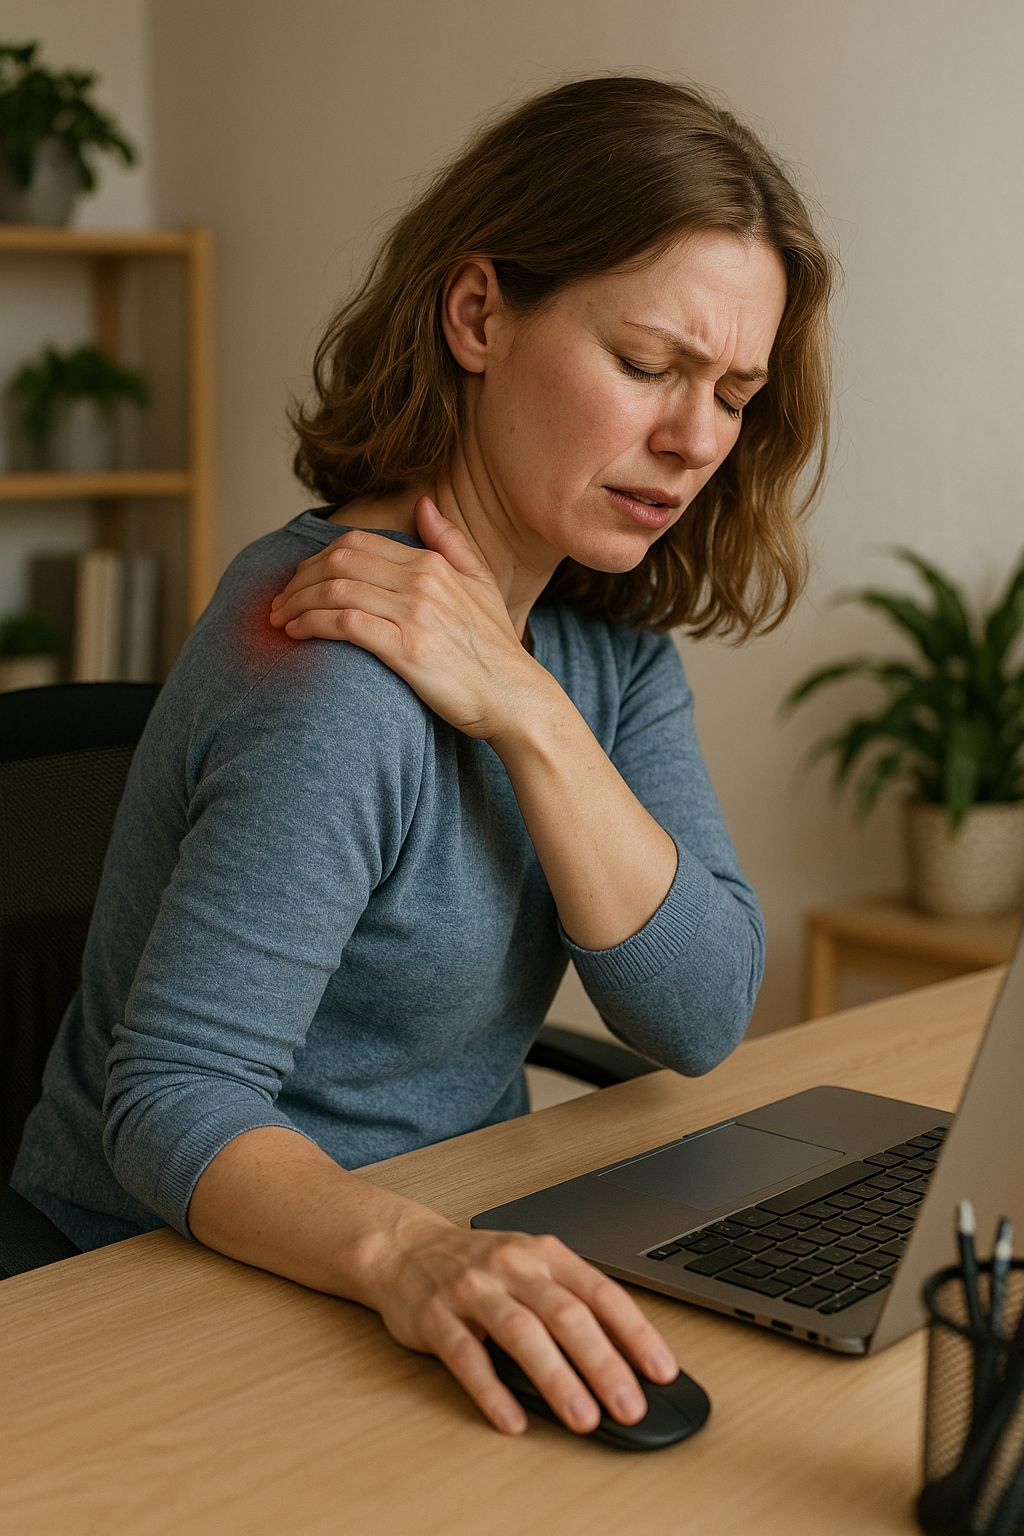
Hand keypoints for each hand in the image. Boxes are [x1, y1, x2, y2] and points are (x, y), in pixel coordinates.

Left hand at [269, 497, 545, 739]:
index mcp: (432, 564)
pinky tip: (297, 634)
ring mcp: (414, 614)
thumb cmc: (495, 649)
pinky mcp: (407, 649)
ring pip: (335, 590)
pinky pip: (344, 623)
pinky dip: (312, 624)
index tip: (299, 580)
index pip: (357, 544)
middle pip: (338, 563)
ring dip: (297, 603)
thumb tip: (423, 504)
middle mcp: (421, 582)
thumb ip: (451, 541)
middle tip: (279, 602)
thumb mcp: (480, 584)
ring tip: (280, 620)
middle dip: (298, 580)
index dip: (317, 559)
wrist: (515, 697)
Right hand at [363, 1207, 679, 1435]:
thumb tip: (623, 1359)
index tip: (661, 1371)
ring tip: (583, 1418)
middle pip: (566, 1315)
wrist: (403, 1247)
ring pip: (522, 1333)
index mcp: (544, 1255)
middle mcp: (512, 1267)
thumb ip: (570, 1301)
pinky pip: (466, 1356)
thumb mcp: (530, 1266)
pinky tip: (513, 1420)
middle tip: (629, 1405)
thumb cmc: (478, 1264)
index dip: (635, 1332)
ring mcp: (473, 1289)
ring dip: (556, 1378)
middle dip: (603, 1363)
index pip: (600, 1292)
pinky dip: (492, 1391)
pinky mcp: (435, 1316)